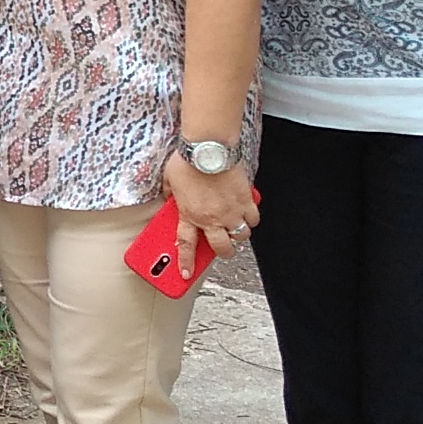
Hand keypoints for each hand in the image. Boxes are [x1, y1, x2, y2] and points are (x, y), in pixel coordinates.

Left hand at [159, 156, 258, 277]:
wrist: (210, 148)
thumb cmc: (188, 161)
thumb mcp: (169, 180)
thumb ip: (170, 194)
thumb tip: (170, 197)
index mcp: (190, 215)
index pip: (186, 245)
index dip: (186, 262)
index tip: (185, 274)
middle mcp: (212, 218)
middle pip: (222, 248)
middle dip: (224, 252)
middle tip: (223, 248)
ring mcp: (231, 211)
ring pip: (241, 236)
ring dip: (238, 235)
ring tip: (235, 229)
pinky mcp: (246, 200)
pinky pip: (253, 218)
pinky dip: (251, 218)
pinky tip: (247, 213)